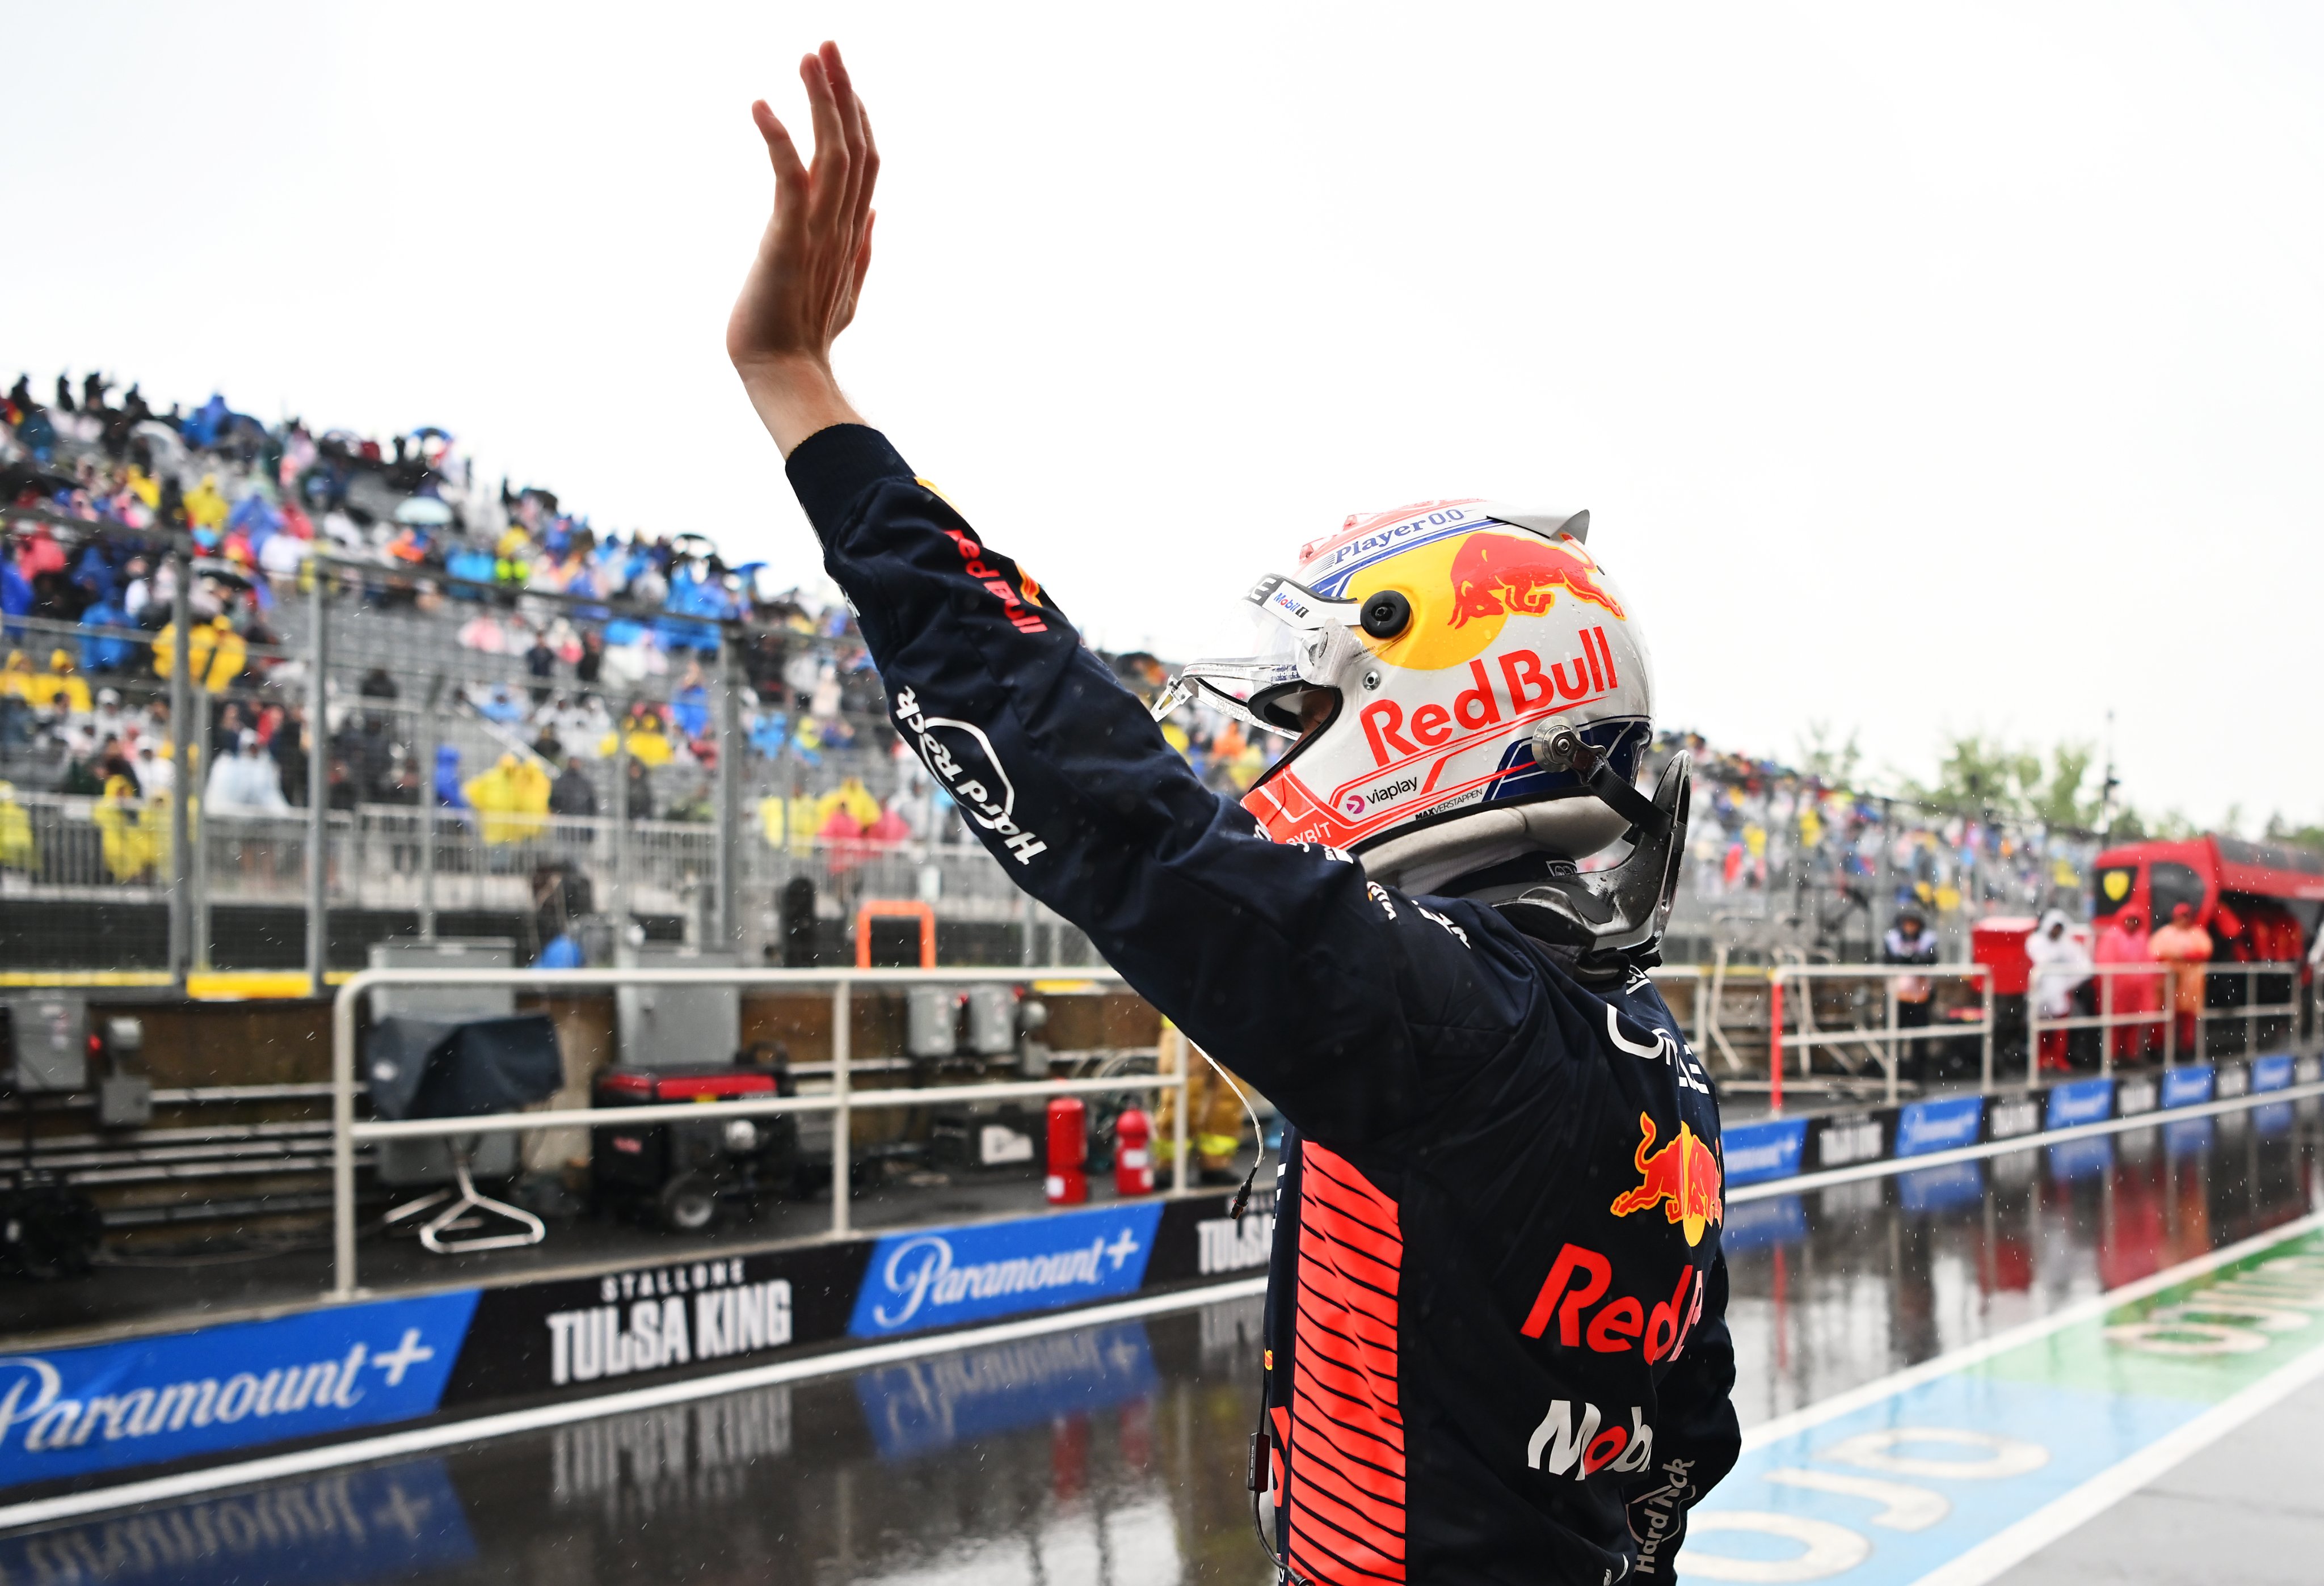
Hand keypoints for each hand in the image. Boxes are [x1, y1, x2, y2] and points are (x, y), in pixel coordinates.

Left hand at [728, 41, 878, 454]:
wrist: (782, 372)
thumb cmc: (802, 336)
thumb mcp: (841, 288)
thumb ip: (860, 249)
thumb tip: (872, 215)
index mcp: (851, 232)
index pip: (864, 161)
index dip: (857, 115)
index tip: (841, 76)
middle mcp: (841, 226)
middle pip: (854, 145)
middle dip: (843, 92)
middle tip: (827, 45)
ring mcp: (818, 233)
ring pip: (832, 154)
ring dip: (821, 101)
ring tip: (810, 56)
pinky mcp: (786, 241)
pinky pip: (788, 181)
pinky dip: (777, 140)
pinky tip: (762, 105)